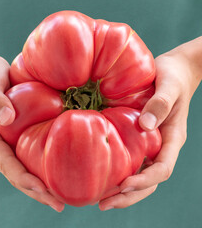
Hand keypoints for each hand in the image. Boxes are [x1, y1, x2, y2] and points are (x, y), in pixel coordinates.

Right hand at [0, 38, 64, 211]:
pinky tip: (56, 172)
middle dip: (36, 191)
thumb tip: (6, 117)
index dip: (24, 180)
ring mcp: (6, 143)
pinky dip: (40, 168)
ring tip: (60, 197)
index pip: (6, 164)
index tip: (44, 191)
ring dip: (39, 185)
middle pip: (16, 174)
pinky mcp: (16, 136)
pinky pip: (27, 156)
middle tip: (59, 204)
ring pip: (22, 170)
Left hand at [98, 37, 201, 210]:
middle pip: (149, 179)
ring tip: (100, 199)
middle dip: (129, 195)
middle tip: (104, 204)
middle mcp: (161, 145)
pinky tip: (102, 174)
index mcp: (172, 137)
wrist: (174, 71)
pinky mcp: (139, 136)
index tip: (123, 185)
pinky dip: (119, 171)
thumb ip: (160, 104)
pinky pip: (131, 158)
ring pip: (139, 173)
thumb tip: (145, 125)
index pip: (162, 168)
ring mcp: (150, 143)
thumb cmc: (173, 77)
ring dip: (122, 189)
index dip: (145, 180)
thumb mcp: (169, 87)